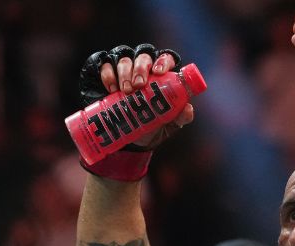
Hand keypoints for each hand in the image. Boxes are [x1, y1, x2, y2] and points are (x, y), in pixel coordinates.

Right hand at [78, 43, 194, 149]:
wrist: (126, 139)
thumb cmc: (150, 126)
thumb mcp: (167, 125)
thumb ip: (180, 117)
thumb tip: (188, 109)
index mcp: (161, 76)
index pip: (165, 58)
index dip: (163, 61)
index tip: (159, 72)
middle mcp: (143, 68)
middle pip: (144, 56)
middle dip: (141, 68)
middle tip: (139, 85)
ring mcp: (124, 69)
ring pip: (125, 59)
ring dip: (125, 73)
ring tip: (126, 91)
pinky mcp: (106, 73)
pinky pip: (106, 65)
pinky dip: (109, 75)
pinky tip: (112, 88)